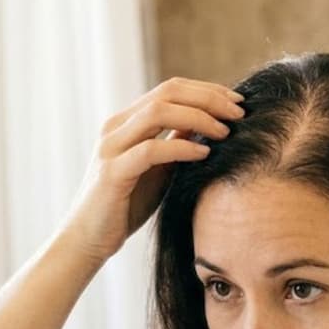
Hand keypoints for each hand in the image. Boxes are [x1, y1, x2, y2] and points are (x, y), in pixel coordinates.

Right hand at [62, 78, 244, 261]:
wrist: (88, 239)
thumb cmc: (125, 206)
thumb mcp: (158, 170)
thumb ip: (176, 145)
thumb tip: (209, 125)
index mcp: (126, 121)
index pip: (171, 89)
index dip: (207, 90)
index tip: (237, 103)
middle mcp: (116, 127)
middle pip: (167, 92)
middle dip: (209, 98)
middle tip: (240, 112)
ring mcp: (111, 147)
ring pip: (158, 112)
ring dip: (199, 117)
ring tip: (226, 132)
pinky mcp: (112, 172)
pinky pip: (150, 150)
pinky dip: (181, 148)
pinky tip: (205, 155)